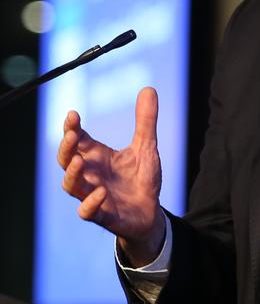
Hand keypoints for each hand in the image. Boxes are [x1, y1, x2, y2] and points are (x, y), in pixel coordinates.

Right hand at [57, 86, 164, 265]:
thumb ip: (145, 120)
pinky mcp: (102, 215)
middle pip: (66, 161)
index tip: (73, 114)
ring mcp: (93, 195)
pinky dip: (91, 202)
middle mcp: (90, 175)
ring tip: (80, 161)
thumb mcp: (146, 147)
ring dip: (72, 174)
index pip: (76, 140)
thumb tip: (149, 88)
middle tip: (72, 134)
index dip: (71, 127)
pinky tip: (101, 192)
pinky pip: (87, 211)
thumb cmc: (141, 179)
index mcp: (96, 157)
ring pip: (70, 185)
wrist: (150, 212)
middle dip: (66, 147)